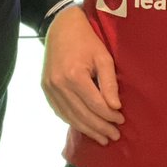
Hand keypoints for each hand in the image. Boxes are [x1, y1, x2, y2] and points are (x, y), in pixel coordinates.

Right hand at [42, 6, 123, 144]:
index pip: (95, 105)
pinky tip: (84, 128)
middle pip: (82, 114)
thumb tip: (115, 107)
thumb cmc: (87, 40)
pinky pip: (59, 111)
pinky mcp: (45, 89)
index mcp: (74, 75)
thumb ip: (109, 83)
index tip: (121, 120)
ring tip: (102, 138)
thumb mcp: (103, 57)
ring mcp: (49, 88)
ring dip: (87, 130)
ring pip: (70, 117)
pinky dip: (73, 122)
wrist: (61, 28)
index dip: (109, 116)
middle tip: (115, 136)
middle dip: (100, 128)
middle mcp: (59, 84)